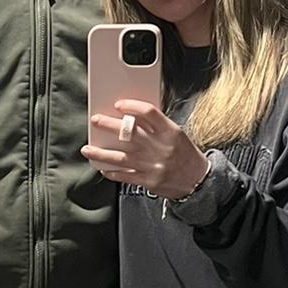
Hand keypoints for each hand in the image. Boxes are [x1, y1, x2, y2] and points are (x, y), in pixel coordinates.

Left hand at [81, 99, 209, 200]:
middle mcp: (159, 147)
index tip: (119, 105)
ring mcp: (152, 165)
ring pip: (119, 157)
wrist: (199, 181)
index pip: (148, 112)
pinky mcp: (148, 180)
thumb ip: (156, 126)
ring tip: (87, 149)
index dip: (131, 106)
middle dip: (108, 125)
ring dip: (100, 153)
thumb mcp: (176, 135)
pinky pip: (124, 175)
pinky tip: (102, 167)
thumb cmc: (186, 155)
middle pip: (128, 132)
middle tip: (96, 121)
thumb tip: (131, 117)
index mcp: (169, 132)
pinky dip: (111, 172)